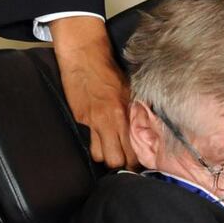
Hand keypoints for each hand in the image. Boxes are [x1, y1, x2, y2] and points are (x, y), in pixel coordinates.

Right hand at [50, 16, 136, 168]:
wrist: (84, 57)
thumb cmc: (110, 72)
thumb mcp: (130, 90)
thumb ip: (135, 111)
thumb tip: (144, 127)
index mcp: (123, 114)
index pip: (132, 150)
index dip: (136, 161)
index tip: (139, 162)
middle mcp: (107, 121)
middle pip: (114, 160)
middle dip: (121, 165)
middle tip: (126, 161)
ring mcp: (91, 122)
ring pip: (98, 155)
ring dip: (105, 156)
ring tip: (112, 151)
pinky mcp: (79, 119)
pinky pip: (88, 140)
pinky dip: (94, 143)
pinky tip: (100, 139)